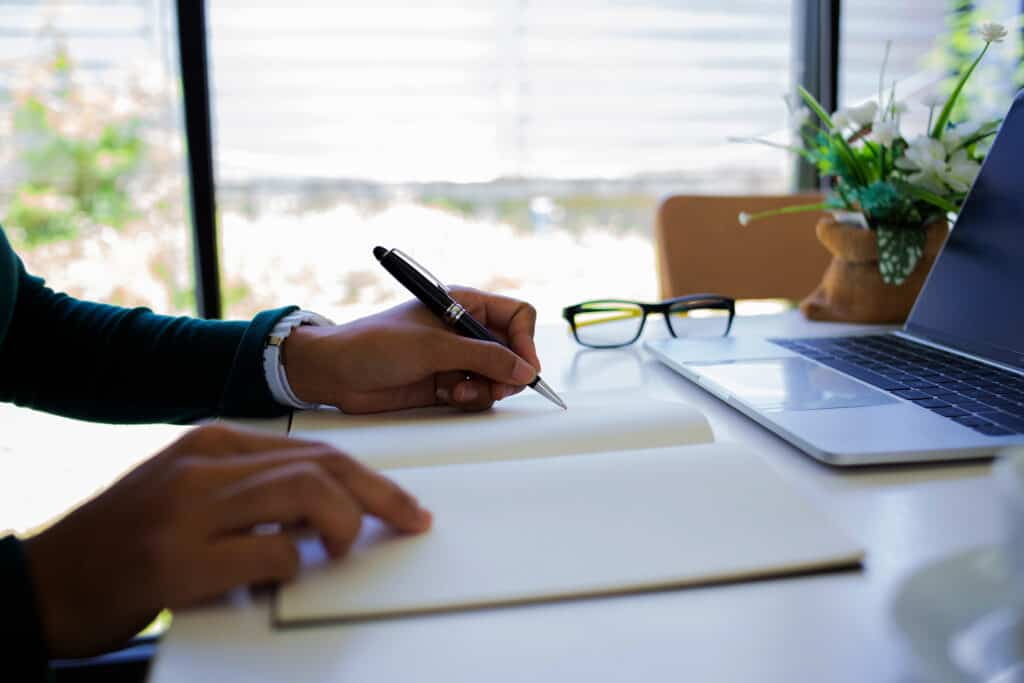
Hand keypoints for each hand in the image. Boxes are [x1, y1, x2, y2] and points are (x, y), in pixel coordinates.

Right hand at [24, 423, 429, 657]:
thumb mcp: (190, 492)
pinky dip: (293, 568)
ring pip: (304, 493)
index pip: (314, 448)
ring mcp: (188, 508)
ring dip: (343, 524)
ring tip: (343, 548)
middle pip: (320, 465)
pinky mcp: (177, 560)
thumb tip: (327, 506)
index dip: (370, 477)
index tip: (403, 503)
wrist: (47, 580)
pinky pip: (269, 554)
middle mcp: (203, 464)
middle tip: (410, 521)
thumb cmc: (126, 540)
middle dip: (380, 495)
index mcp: (212, 441)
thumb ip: (252, 489)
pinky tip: (281, 576)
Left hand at [282, 287, 541, 412]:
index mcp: (463, 304)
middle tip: (496, 388)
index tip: (523, 367)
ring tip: (459, 394)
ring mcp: (455, 358)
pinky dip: (470, 399)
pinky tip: (447, 397)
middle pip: (512, 351)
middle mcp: (464, 330)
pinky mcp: (446, 383)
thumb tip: (524, 371)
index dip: (525, 341)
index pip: (516, 316)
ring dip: (486, 389)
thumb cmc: (375, 345)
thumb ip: (483, 358)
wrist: (335, 373)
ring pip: (497, 377)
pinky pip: (477, 394)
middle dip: (507, 372)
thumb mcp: (434, 347)